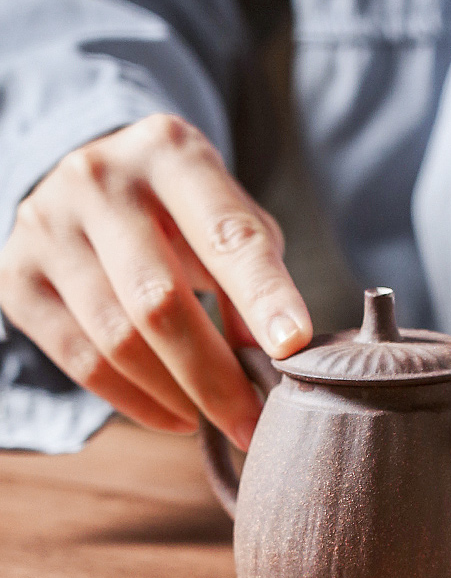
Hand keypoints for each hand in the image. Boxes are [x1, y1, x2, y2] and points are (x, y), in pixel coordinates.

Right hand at [0, 114, 312, 448]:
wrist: (95, 183)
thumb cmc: (184, 208)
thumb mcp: (231, 219)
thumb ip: (255, 276)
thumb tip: (270, 359)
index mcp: (170, 153)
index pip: (226, 235)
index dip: (263, 295)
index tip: (294, 347)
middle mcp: (99, 181)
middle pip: (160, 301)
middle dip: (215, 376)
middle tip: (254, 424)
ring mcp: (47, 227)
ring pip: (117, 340)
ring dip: (178, 397)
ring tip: (218, 422)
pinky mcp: (16, 276)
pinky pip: (80, 361)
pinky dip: (136, 402)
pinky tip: (176, 415)